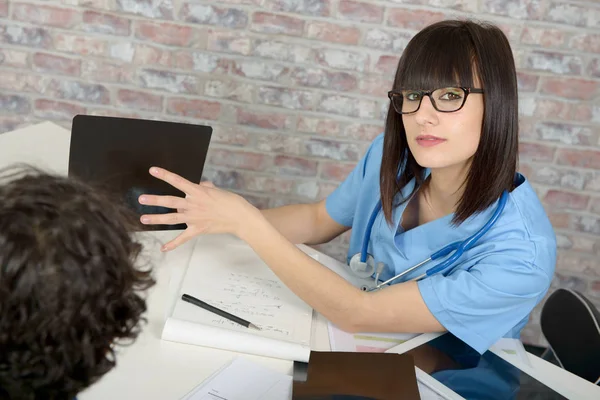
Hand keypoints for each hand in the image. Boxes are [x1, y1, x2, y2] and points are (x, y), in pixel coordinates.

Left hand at [138, 167, 257, 250]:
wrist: (240, 217)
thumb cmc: (231, 202)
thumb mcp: (217, 190)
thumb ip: (205, 187)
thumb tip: (200, 185)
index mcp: (198, 192)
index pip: (178, 181)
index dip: (165, 175)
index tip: (152, 170)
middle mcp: (193, 204)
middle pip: (170, 202)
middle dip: (154, 200)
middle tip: (141, 199)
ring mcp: (194, 218)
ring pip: (172, 219)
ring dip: (156, 219)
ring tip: (143, 218)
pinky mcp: (198, 230)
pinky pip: (183, 238)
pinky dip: (173, 244)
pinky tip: (163, 248)